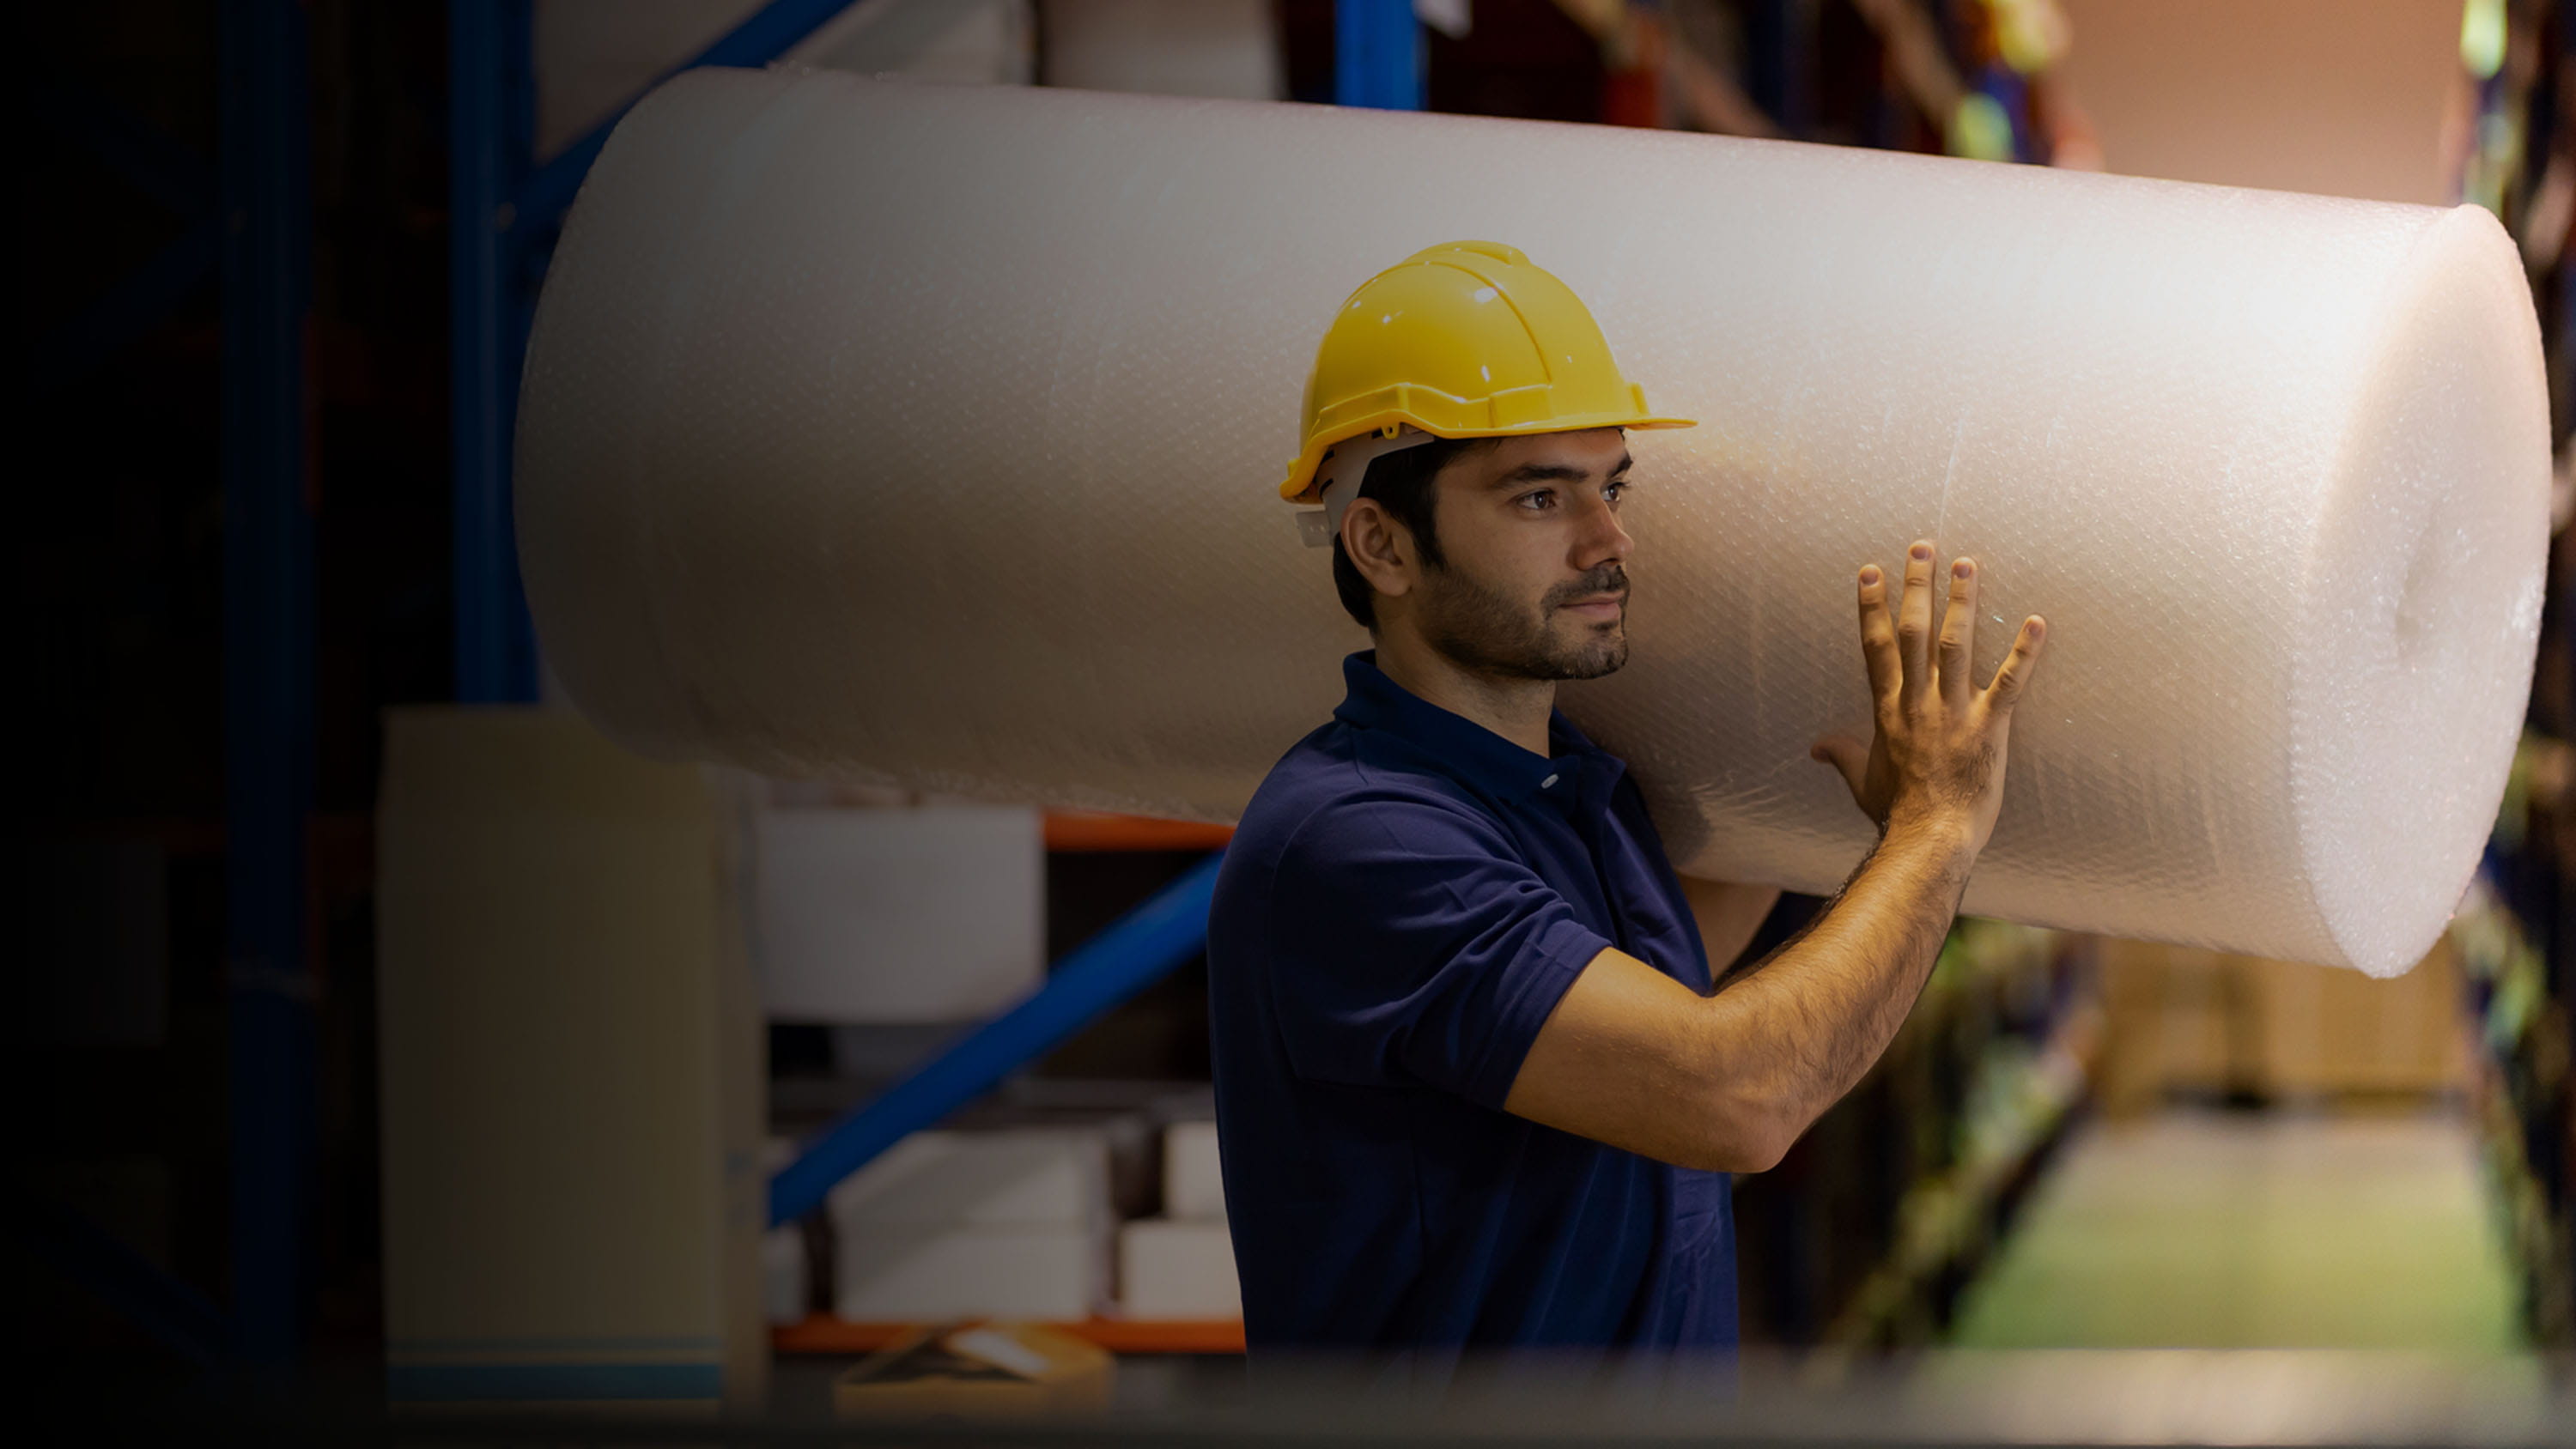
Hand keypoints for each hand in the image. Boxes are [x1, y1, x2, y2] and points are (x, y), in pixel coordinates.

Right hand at [1810, 541, 2045, 853]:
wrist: (1929, 839)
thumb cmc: (1896, 814)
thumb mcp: (1862, 781)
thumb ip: (1842, 755)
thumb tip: (1816, 747)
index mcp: (1889, 710)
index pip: (1876, 647)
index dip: (1872, 606)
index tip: (1870, 571)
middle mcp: (1917, 702)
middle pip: (1913, 632)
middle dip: (1917, 586)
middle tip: (1923, 546)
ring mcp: (1953, 713)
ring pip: (1954, 645)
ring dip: (1961, 602)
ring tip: (1967, 563)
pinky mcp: (1989, 728)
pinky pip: (2009, 684)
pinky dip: (2024, 652)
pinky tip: (2038, 621)